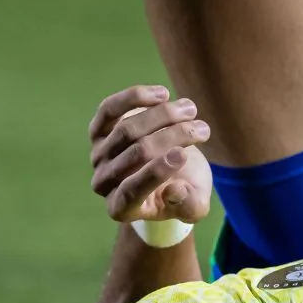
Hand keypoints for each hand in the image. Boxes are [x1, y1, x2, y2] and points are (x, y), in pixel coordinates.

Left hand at [88, 85, 212, 223]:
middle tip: (203, 129)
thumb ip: (189, 205)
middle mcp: (104, 182)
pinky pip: (110, 109)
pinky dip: (135, 98)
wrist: (171, 173)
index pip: (131, 191)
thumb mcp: (195, 206)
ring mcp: (99, 155)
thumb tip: (173, 189)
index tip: (183, 154)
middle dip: (173, 137)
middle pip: (135, 153)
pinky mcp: (100, 129)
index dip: (156, 172)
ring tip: (191, 109)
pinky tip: (162, 94)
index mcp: (122, 208)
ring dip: (164, 115)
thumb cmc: (183, 192)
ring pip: (127, 129)